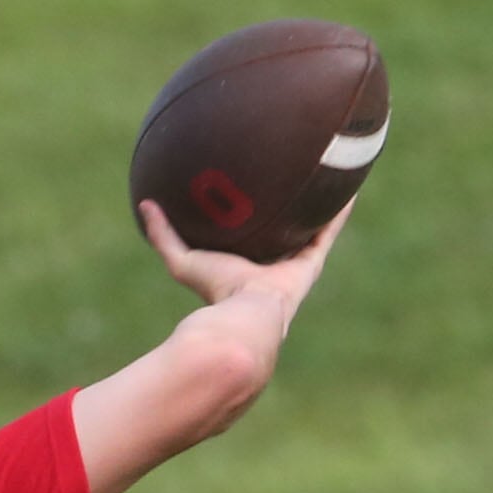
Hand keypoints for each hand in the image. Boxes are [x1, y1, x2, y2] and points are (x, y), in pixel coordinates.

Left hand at [138, 198, 354, 329]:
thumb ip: (163, 235)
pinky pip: (328, 231)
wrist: (245, 316)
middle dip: (285, 212)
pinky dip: (338, 211)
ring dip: (316, 207)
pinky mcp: (311, 264)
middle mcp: (272, 267)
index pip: (250, 239)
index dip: (252, 220)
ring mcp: (294, 266)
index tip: (251, 195)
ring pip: (308, 230)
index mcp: (245, 268)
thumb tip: (145, 204)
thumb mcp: (183, 259)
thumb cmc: (213, 293)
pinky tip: (347, 186)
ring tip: (324, 176)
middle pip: (281, 233)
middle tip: (288, 179)